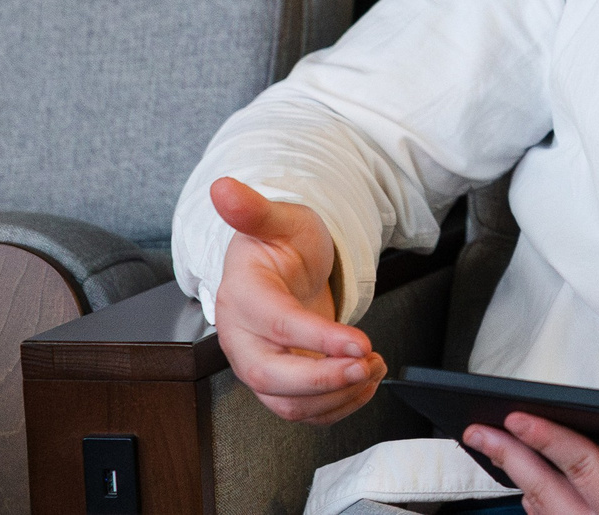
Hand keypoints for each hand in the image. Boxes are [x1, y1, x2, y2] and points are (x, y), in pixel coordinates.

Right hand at [207, 176, 384, 423]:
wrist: (279, 266)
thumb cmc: (278, 242)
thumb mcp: (277, 219)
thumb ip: (254, 209)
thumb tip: (223, 187)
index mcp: (241, 298)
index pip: (276, 325)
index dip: (317, 337)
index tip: (359, 342)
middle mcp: (242, 340)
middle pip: (272, 377)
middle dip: (324, 380)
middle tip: (368, 365)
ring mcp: (260, 365)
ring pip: (287, 403)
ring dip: (336, 396)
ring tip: (375, 367)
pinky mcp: (281, 382)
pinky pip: (303, 410)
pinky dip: (337, 406)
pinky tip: (366, 382)